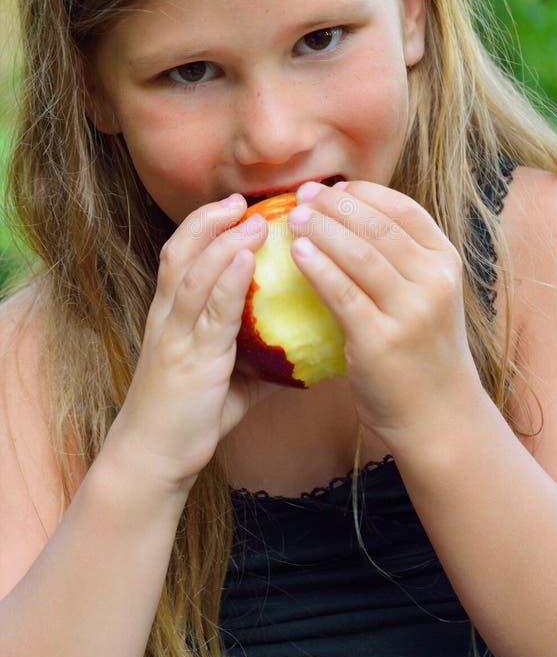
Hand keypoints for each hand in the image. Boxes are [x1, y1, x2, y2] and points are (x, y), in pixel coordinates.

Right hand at [106, 194, 270, 494]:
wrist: (153, 456)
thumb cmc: (191, 416)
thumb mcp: (227, 379)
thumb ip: (259, 358)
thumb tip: (304, 351)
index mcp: (172, 316)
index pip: (182, 256)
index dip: (205, 226)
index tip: (234, 205)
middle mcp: (168, 317)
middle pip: (181, 252)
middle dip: (209, 220)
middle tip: (241, 199)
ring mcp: (176, 335)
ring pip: (194, 273)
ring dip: (223, 241)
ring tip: (252, 220)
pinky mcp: (190, 358)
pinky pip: (210, 311)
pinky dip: (228, 280)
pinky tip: (247, 260)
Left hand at [288, 180, 482, 448]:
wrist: (439, 414)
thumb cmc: (424, 350)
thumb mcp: (429, 295)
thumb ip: (402, 259)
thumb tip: (349, 216)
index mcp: (446, 262)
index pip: (404, 209)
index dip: (364, 192)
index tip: (333, 186)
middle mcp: (434, 282)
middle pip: (377, 226)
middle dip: (336, 205)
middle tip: (303, 195)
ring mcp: (411, 311)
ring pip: (359, 254)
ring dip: (322, 229)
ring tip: (294, 217)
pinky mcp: (381, 340)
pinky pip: (342, 293)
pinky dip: (317, 267)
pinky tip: (297, 252)